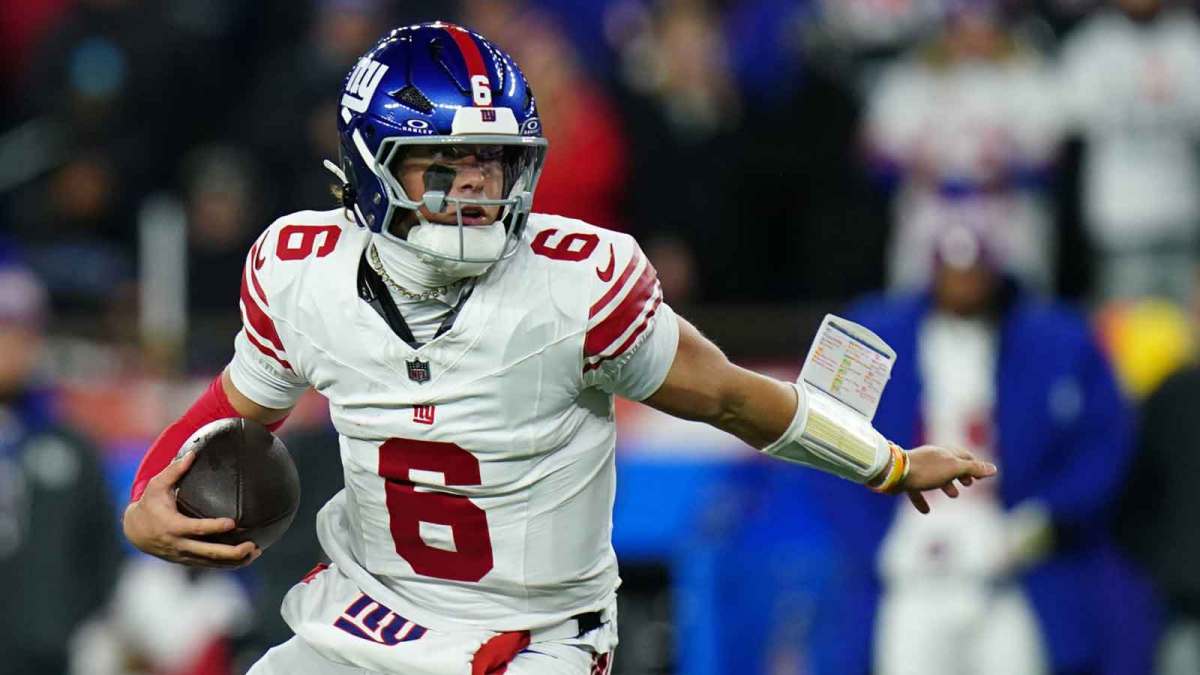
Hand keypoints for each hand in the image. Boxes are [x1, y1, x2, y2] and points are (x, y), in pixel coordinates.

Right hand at [122, 450, 260, 567]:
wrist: (134, 532)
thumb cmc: (149, 504)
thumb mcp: (156, 486)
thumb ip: (174, 471)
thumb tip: (192, 453)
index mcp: (173, 526)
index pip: (196, 529)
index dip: (214, 527)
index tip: (232, 522)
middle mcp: (179, 544)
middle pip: (209, 552)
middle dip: (232, 552)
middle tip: (252, 545)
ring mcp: (184, 555)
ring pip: (212, 562)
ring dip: (235, 560)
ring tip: (256, 551)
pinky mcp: (188, 560)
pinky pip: (210, 564)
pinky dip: (228, 563)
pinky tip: (247, 557)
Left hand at [894, 445, 997, 513]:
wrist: (895, 472)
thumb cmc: (927, 470)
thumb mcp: (954, 469)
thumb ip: (973, 469)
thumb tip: (993, 469)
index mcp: (944, 453)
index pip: (963, 456)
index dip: (974, 465)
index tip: (980, 475)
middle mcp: (931, 459)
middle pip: (949, 465)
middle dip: (960, 474)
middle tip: (968, 484)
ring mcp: (918, 469)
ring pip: (934, 477)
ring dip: (945, 485)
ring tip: (954, 495)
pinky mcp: (906, 480)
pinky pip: (916, 490)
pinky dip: (922, 499)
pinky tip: (926, 511)